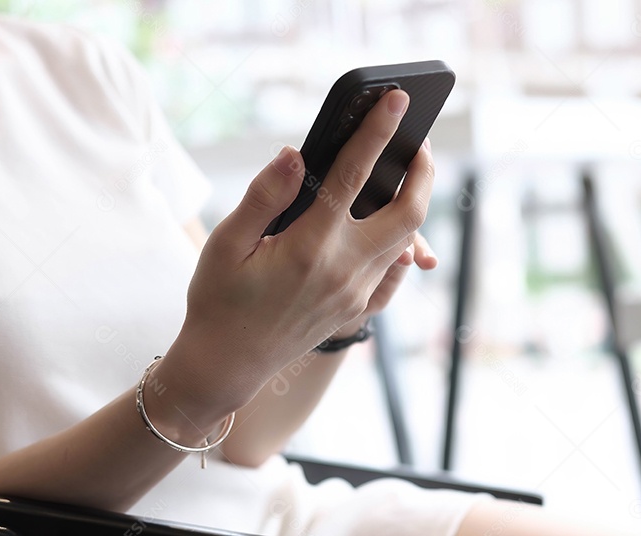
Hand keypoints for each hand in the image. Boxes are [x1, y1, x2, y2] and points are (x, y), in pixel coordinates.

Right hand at [153, 90, 434, 428]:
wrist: (226, 364)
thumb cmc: (218, 300)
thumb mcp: (227, 244)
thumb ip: (264, 196)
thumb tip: (294, 154)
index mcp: (310, 246)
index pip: (354, 175)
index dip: (377, 132)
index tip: (396, 100)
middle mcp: (344, 269)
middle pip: (408, 212)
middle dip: (422, 170)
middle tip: (418, 140)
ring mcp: (355, 293)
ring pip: (406, 241)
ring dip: (415, 204)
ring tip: (409, 175)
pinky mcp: (356, 310)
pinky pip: (395, 276)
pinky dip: (403, 248)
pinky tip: (397, 233)